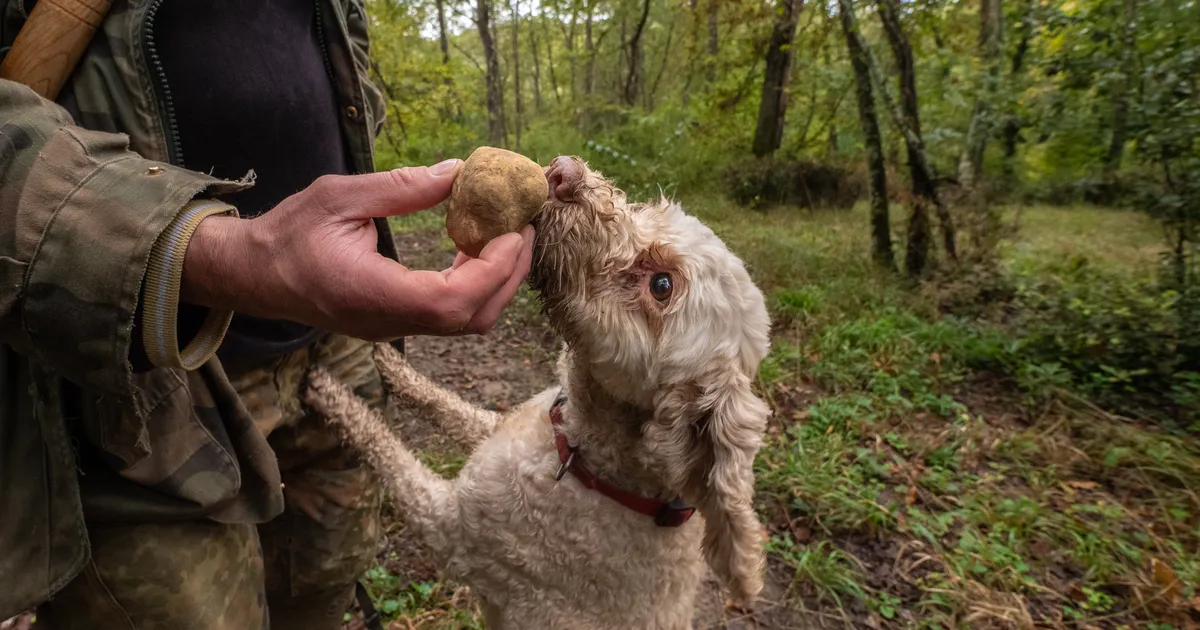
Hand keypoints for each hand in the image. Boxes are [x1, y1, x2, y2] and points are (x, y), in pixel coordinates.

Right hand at [180, 160, 534, 339]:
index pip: (452, 300)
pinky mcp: (397, 323)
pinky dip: (476, 284)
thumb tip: (456, 172)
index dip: (494, 269)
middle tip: (523, 226)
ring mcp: (395, 328)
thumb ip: (400, 188)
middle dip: (509, 273)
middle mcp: (390, 321)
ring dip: (496, 279)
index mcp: (373, 294)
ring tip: (503, 232)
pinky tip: (471, 247)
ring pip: (467, 321)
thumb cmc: (289, 234)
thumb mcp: (339, 197)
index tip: (513, 231)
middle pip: (473, 317)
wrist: (254, 275)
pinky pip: (450, 314)